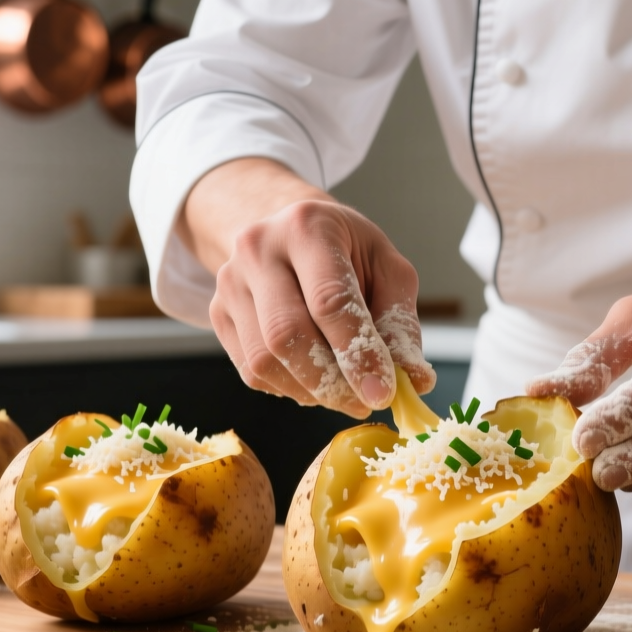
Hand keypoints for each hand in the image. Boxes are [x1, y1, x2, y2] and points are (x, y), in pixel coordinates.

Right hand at [179, 158, 434, 417]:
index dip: (357, 354)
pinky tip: (313, 380)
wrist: (288, 233)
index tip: (383, 394)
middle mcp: (259, 250)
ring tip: (342, 392)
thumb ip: (399, 322)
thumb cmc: (345, 250)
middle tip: (363, 403)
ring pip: (264, 360)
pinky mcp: (217, 313)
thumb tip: (413, 381)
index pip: (330, 301)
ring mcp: (230, 282)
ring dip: (310, 391)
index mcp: (308, 227)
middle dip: (331, 382)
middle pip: (288, 335)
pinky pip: (250, 370)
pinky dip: (288, 388)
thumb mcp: (385, 267)